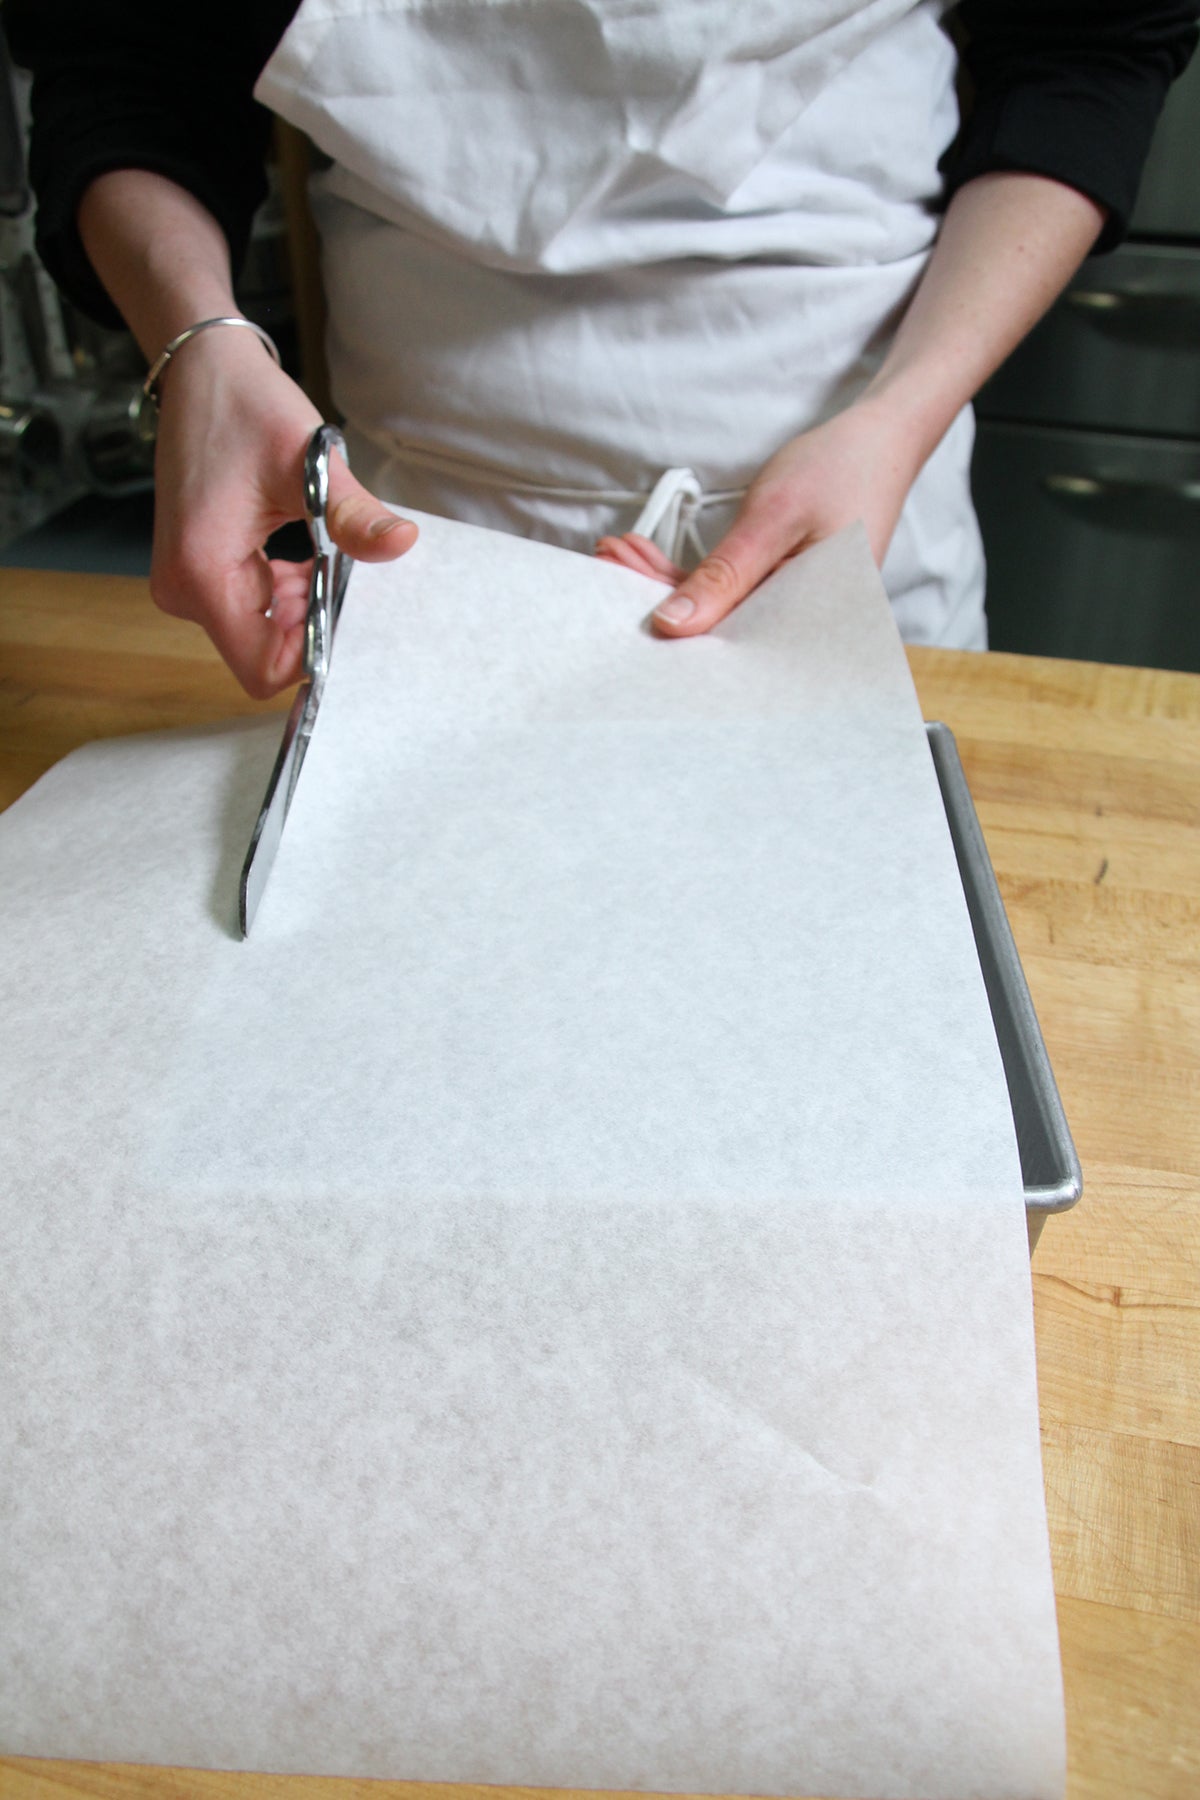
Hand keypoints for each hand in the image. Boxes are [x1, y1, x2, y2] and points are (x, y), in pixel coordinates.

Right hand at [149, 329, 416, 696]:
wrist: (203, 371)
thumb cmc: (247, 408)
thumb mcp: (308, 462)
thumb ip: (352, 515)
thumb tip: (401, 543)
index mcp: (202, 572)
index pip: (262, 666)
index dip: (311, 653)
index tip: (347, 609)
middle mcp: (183, 590)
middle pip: (263, 654)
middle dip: (311, 625)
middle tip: (343, 571)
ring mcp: (185, 585)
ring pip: (260, 635)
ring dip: (302, 607)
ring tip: (324, 553)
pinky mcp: (196, 574)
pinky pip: (251, 612)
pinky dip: (287, 595)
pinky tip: (307, 555)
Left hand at [598, 399, 918, 636]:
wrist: (879, 438)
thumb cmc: (842, 470)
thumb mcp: (772, 520)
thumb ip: (724, 576)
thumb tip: (674, 625)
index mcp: (816, 627)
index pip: (732, 648)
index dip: (674, 635)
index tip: (622, 611)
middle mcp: (802, 629)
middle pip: (718, 632)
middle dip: (658, 600)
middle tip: (606, 565)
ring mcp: (788, 610)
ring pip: (716, 611)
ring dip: (664, 584)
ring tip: (618, 554)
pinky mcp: (776, 592)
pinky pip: (725, 593)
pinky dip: (686, 576)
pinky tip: (646, 557)